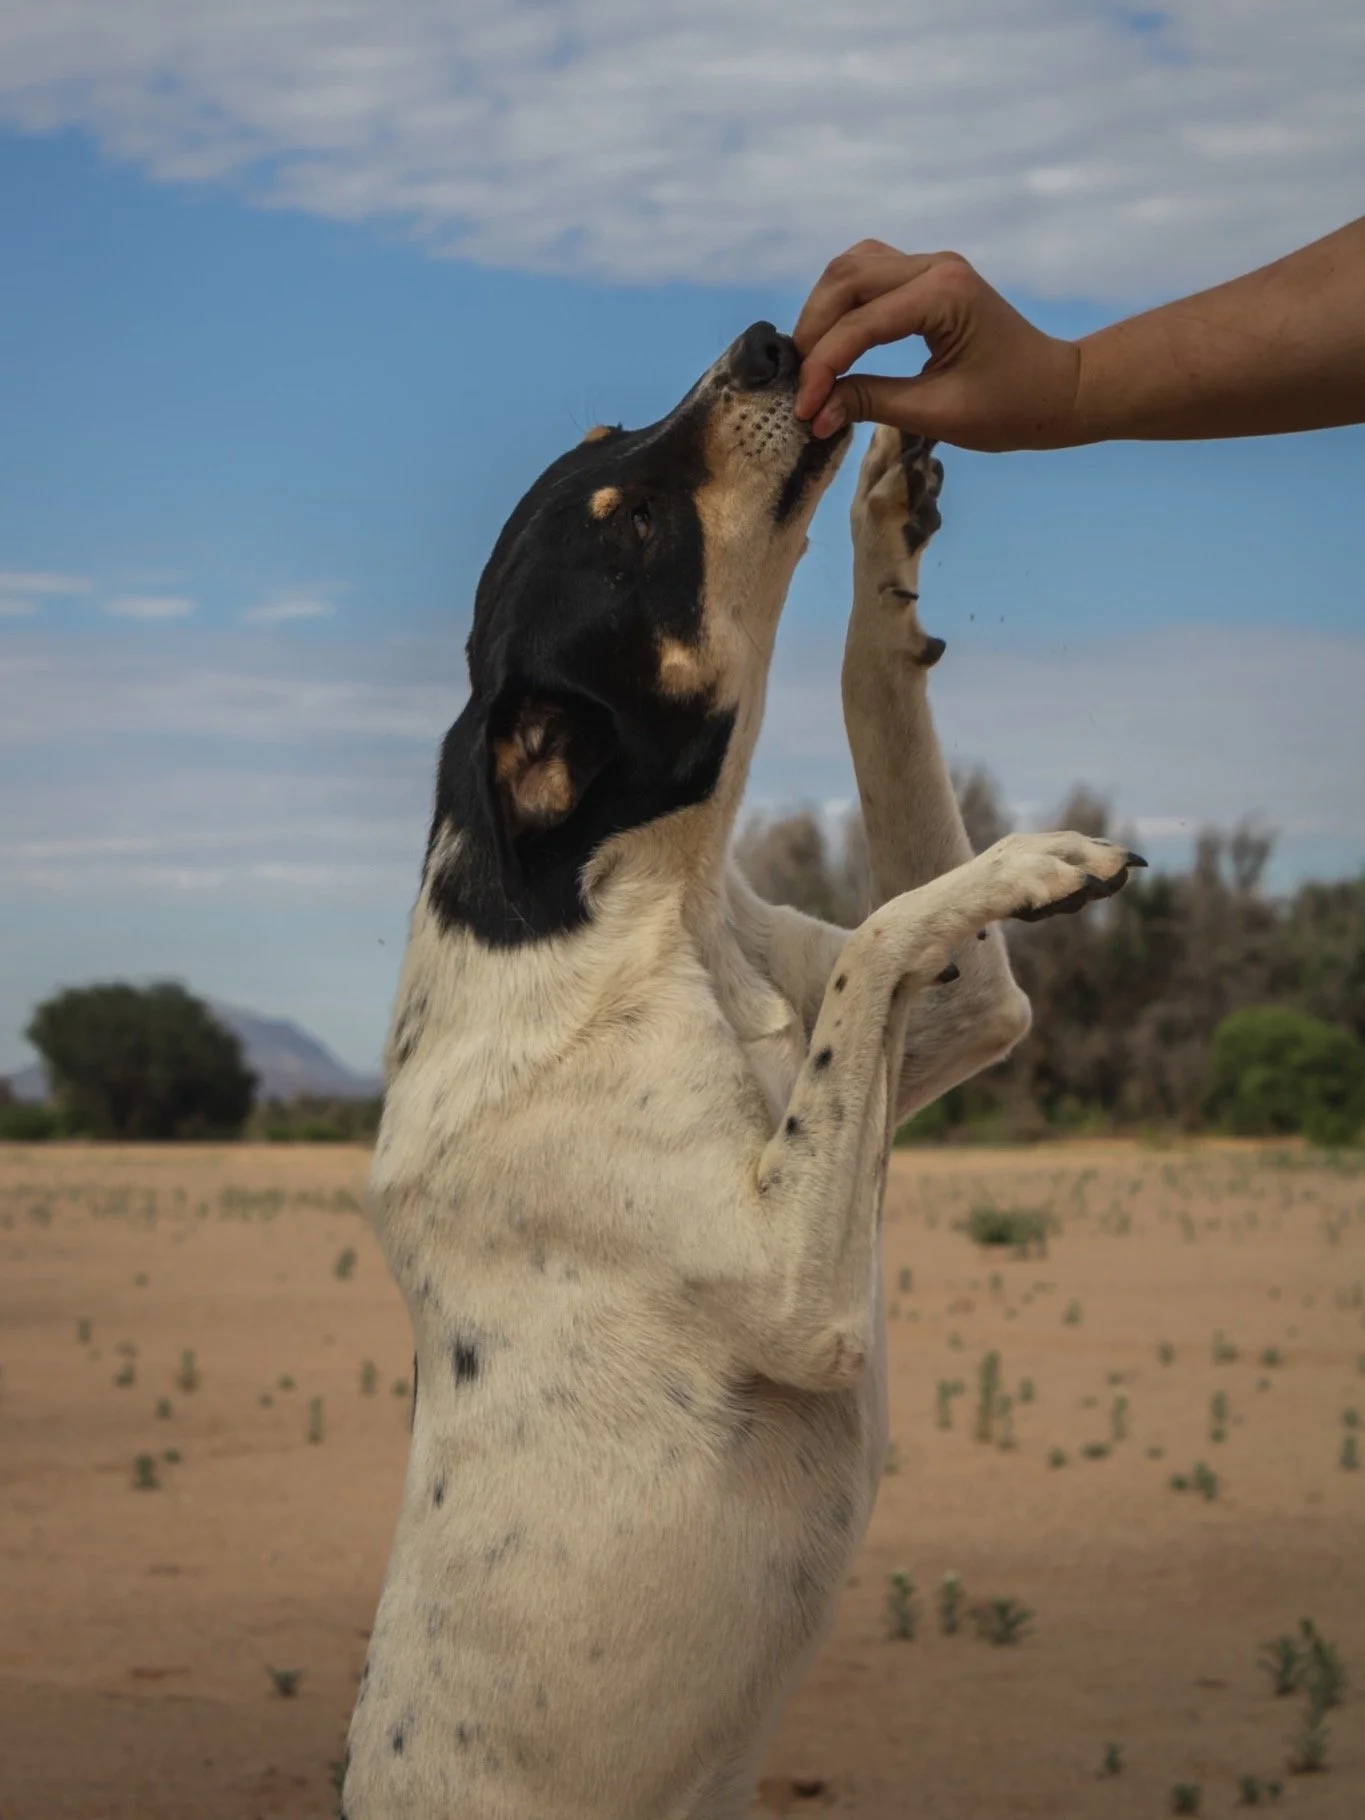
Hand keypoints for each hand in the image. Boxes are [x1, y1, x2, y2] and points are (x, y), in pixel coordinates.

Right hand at [793, 241, 1084, 451]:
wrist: (1056, 390)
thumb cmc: (1009, 408)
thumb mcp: (937, 414)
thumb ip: (871, 403)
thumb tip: (816, 413)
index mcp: (945, 295)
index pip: (861, 324)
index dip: (823, 367)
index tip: (803, 410)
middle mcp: (935, 266)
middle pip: (846, 278)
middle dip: (814, 332)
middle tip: (798, 384)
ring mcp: (931, 265)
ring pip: (852, 267)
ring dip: (823, 311)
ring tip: (811, 363)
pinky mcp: (927, 275)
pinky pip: (869, 273)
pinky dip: (842, 303)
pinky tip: (833, 340)